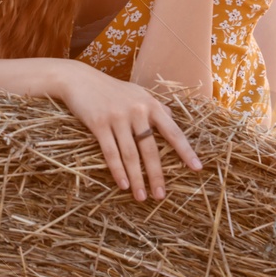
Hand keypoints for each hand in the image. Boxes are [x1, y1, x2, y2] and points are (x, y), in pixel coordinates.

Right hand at [47, 60, 200, 200]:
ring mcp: (117, 117)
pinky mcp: (99, 123)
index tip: (197, 168)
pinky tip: (123, 185)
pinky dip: (117, 170)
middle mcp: (137, 111)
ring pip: (130, 154)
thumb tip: (172, 117)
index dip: (185, 151)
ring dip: (137, 178)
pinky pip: (110, 152)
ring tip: (141, 197)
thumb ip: (154, 106)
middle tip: (160, 195)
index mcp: (150, 105)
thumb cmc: (110, 88)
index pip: (173, 132)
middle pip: (150, 149)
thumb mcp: (136, 93)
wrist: (79, 79)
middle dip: (156, 175)